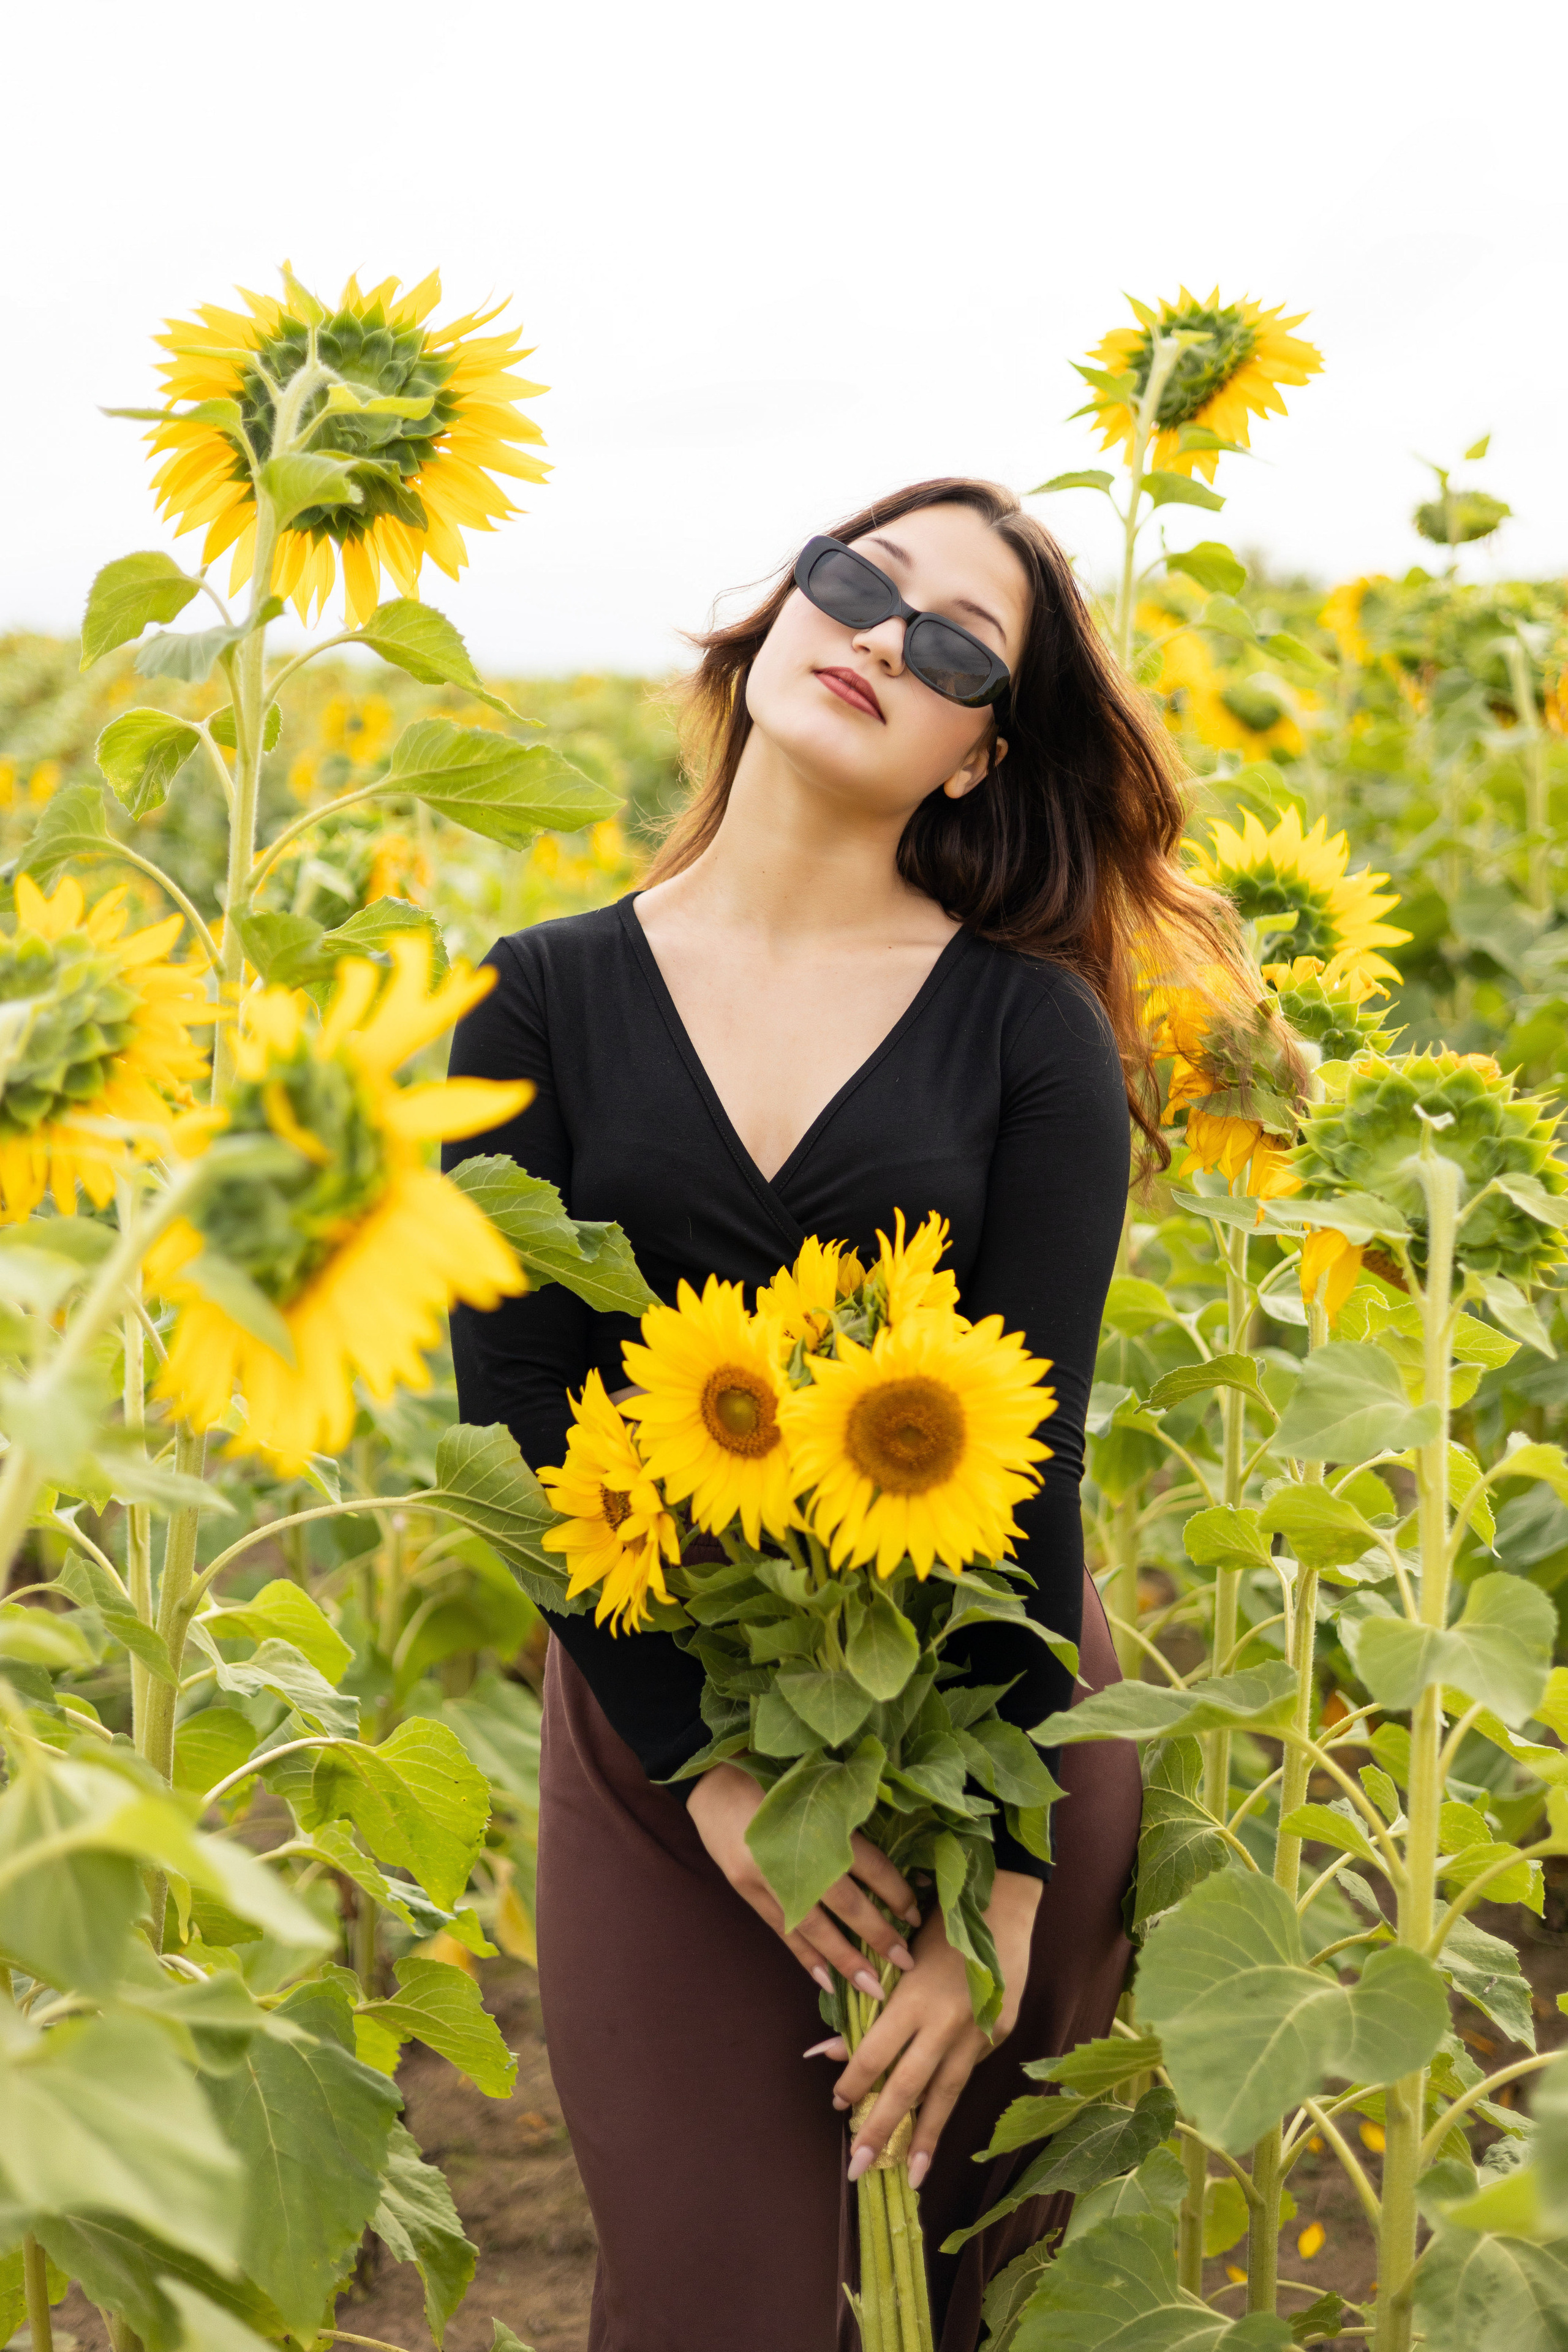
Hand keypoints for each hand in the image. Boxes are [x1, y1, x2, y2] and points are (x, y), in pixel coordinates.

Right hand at [688, 1759, 920, 1999]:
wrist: (714, 1776)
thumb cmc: (774, 1775)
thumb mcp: (816, 1788)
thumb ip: (846, 1820)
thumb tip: (892, 1858)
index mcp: (819, 1820)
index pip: (870, 1865)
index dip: (897, 1893)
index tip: (917, 1916)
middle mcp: (795, 1852)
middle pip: (847, 1903)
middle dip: (879, 1936)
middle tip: (906, 1962)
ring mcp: (767, 1875)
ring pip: (814, 1927)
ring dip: (845, 1960)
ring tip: (872, 1986)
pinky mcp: (746, 1889)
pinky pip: (782, 1931)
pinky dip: (805, 1957)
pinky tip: (827, 1981)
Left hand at [813, 1867, 1041, 2186]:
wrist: (1002, 1903)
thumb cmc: (937, 1921)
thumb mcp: (894, 1957)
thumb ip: (865, 2006)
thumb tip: (826, 2049)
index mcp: (915, 1999)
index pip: (875, 2055)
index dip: (854, 2083)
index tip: (838, 2105)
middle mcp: (947, 2023)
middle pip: (909, 2087)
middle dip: (883, 2129)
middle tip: (860, 2168)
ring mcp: (978, 2033)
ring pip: (946, 2094)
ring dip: (926, 2137)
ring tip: (912, 2177)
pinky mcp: (999, 2035)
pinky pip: (966, 2072)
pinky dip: (948, 2100)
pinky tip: (935, 2126)